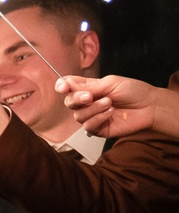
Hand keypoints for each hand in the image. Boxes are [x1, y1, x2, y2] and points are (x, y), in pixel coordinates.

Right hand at [59, 73, 178, 139]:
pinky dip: (98, 118)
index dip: (62, 86)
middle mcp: (87, 103)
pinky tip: (110, 113)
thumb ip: (88, 85)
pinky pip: (88, 126)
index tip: (64, 87)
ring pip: (78, 116)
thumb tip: (67, 84)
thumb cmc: (134, 91)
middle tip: (89, 96)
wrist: (149, 106)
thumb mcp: (110, 83)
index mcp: (88, 88)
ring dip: (93, 109)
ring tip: (109, 103)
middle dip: (76, 99)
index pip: (68, 86)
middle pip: (69, 102)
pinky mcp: (98, 129)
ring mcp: (92, 116)